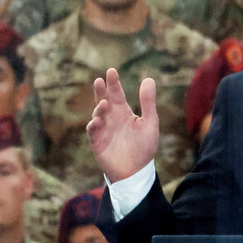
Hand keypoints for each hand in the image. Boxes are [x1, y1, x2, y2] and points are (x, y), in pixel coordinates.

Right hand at [86, 68, 159, 182]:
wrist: (136, 171)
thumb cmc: (144, 147)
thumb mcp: (149, 123)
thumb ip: (148, 103)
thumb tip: (149, 79)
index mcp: (123, 112)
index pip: (117, 94)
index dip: (114, 83)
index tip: (111, 71)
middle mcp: (111, 118)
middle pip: (103, 100)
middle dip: (101, 91)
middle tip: (99, 80)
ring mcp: (103, 130)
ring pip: (97, 115)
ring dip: (98, 108)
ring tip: (104, 103)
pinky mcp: (97, 142)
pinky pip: (92, 132)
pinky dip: (93, 126)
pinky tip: (96, 121)